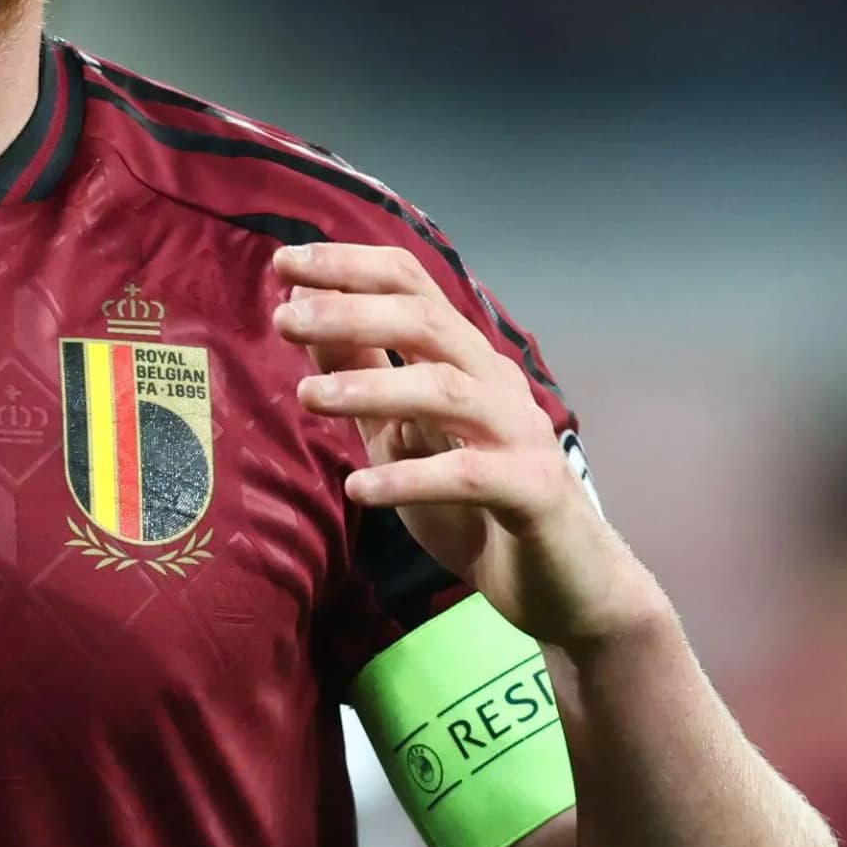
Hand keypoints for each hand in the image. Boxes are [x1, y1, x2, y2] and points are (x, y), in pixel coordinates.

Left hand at [272, 241, 660, 647]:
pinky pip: (470, 474)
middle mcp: (496, 382)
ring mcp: (520, 433)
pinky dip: (412, 478)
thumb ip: (362, 377)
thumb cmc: (475, 507)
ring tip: (309, 398)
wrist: (561, 583)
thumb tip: (306, 319)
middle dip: (352, 311)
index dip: (350, 268)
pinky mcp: (533, 491)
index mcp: (465, 360)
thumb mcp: (400, 435)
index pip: (412, 286)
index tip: (284, 262)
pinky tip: (360, 489)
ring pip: (446, 390)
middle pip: (427, 322)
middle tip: (285, 318)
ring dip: (372, 388)